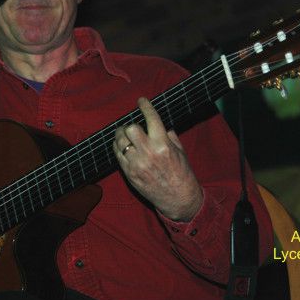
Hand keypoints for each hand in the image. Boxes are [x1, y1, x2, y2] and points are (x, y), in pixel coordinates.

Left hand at [113, 97, 202, 221]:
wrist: (178, 198)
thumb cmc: (181, 173)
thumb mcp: (179, 151)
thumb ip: (169, 135)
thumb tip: (160, 124)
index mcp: (163, 144)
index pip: (151, 118)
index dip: (145, 106)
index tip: (142, 100)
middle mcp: (148, 152)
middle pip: (130, 128)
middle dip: (131, 125)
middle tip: (133, 126)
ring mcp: (137, 164)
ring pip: (120, 141)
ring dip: (122, 135)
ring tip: (125, 135)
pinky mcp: (129, 174)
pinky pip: (117, 155)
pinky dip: (118, 148)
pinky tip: (123, 146)